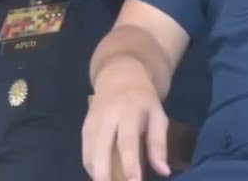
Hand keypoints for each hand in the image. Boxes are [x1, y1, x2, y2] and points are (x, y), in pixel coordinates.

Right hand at [82, 55, 168, 180]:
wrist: (119, 75)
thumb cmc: (143, 99)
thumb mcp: (158, 115)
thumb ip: (159, 143)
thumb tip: (164, 171)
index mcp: (129, 111)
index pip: (128, 141)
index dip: (130, 164)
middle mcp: (107, 117)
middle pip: (101, 149)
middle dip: (105, 174)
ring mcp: (92, 122)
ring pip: (90, 153)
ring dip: (96, 173)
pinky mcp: (83, 127)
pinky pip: (85, 152)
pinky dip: (91, 167)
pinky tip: (101, 176)